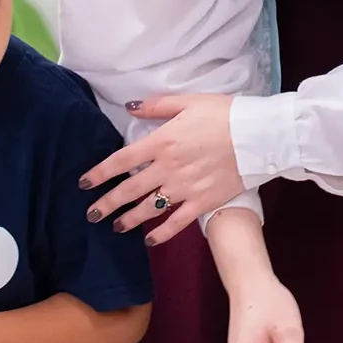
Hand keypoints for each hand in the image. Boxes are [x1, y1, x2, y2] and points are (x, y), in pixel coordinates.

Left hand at [81, 94, 244, 245]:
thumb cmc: (224, 114)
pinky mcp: (202, 202)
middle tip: (92, 214)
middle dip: (107, 203)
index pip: (121, 160)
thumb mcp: (188, 102)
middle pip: (130, 189)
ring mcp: (185, 187)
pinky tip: (149, 241)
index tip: (84, 183)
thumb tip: (130, 107)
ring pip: (149, 208)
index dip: (100, 173)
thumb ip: (156, 106)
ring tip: (116, 227)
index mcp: (161, 142)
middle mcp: (168, 167)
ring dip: (129, 219)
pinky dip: (161, 234)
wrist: (257, 136)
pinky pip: (176, 222)